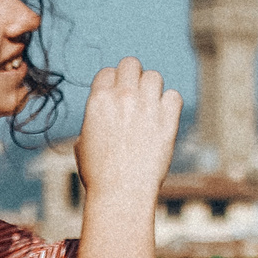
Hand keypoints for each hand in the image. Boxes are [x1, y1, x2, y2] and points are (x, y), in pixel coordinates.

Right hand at [72, 58, 182, 211]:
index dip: (111, 83)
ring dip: (151, 89)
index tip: (115, 96)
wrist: (121, 193)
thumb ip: (95, 120)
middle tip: (134, 96)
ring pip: (154, 76)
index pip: (108, 71)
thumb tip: (105, 115)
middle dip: (132, 77)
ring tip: (149, 108)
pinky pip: (174, 96)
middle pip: (131, 64)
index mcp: (98, 100)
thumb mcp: (83, 142)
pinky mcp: (168, 120)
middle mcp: (123, 97)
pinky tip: (163, 118)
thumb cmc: (99, 174)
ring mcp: (147, 107)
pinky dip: (169, 104)